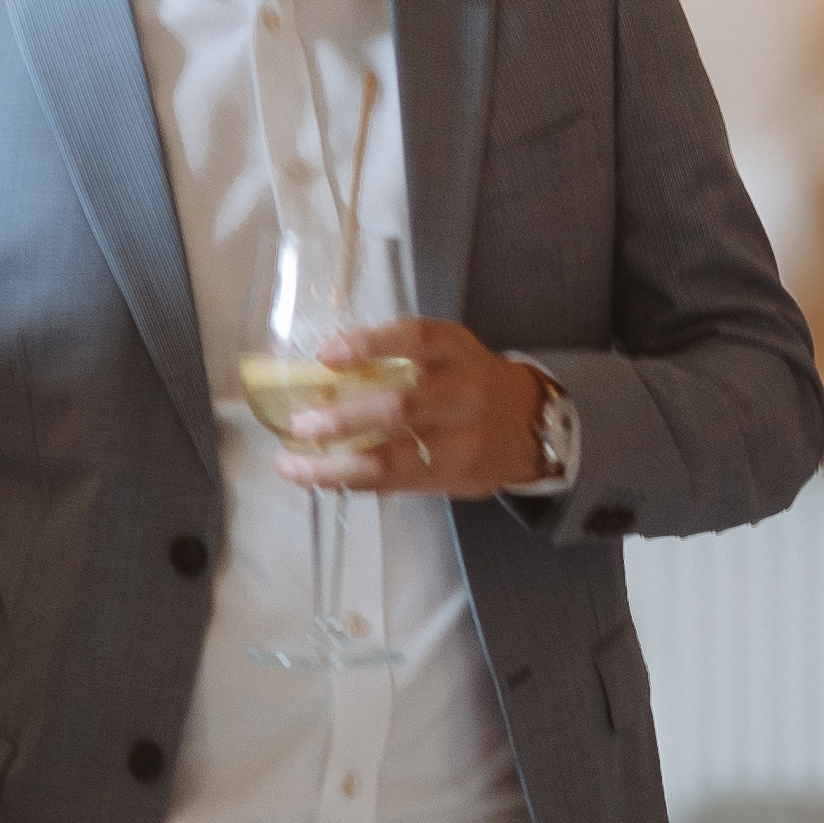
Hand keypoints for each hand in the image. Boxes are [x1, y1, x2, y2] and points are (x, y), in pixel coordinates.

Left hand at [278, 318, 547, 501]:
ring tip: (293, 464)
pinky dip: (351, 481)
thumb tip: (316, 372)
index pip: (416, 339)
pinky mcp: (455, 476)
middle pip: (401, 406)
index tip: (325, 355)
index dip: (369, 345)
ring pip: (392, 458)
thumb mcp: (445, 353)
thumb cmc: (469, 382)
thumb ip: (393, 358)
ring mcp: (462, 440)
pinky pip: (395, 483)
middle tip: (299, 422)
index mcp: (456, 351)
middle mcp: (464, 393)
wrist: (530, 423)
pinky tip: (321, 478)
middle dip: (342, 418)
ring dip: (334, 465)